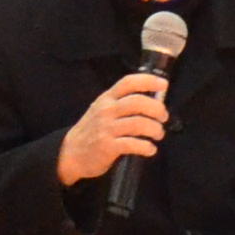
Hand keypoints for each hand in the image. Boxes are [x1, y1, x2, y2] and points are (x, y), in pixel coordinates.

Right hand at [54, 71, 172, 188]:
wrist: (71, 153)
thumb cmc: (93, 130)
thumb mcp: (102, 110)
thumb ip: (122, 103)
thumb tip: (153, 101)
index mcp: (107, 98)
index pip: (128, 82)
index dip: (148, 81)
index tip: (163, 85)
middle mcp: (106, 110)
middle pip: (137, 102)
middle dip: (156, 109)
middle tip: (163, 117)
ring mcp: (106, 128)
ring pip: (138, 123)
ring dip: (155, 129)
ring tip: (158, 134)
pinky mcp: (107, 147)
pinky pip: (133, 144)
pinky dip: (146, 147)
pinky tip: (150, 149)